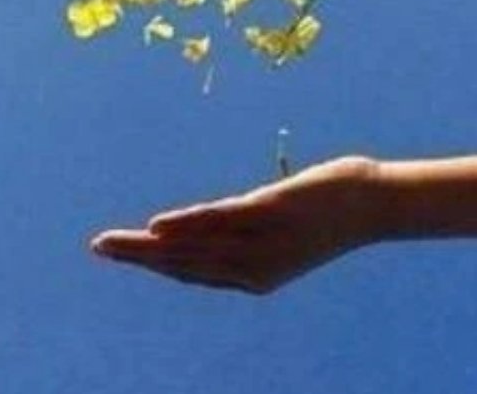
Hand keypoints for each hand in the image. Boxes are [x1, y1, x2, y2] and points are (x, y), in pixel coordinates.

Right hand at [90, 156, 394, 294]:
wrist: (379, 204)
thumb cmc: (331, 208)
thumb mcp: (285, 223)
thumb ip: (251, 224)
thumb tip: (223, 218)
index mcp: (256, 273)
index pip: (194, 272)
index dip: (156, 264)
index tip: (123, 253)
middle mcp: (254, 266)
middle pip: (184, 263)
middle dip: (138, 258)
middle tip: (97, 248)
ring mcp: (262, 241)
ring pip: (194, 247)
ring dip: (148, 245)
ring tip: (111, 242)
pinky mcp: (272, 213)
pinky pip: (221, 223)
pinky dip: (187, 225)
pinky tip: (158, 225)